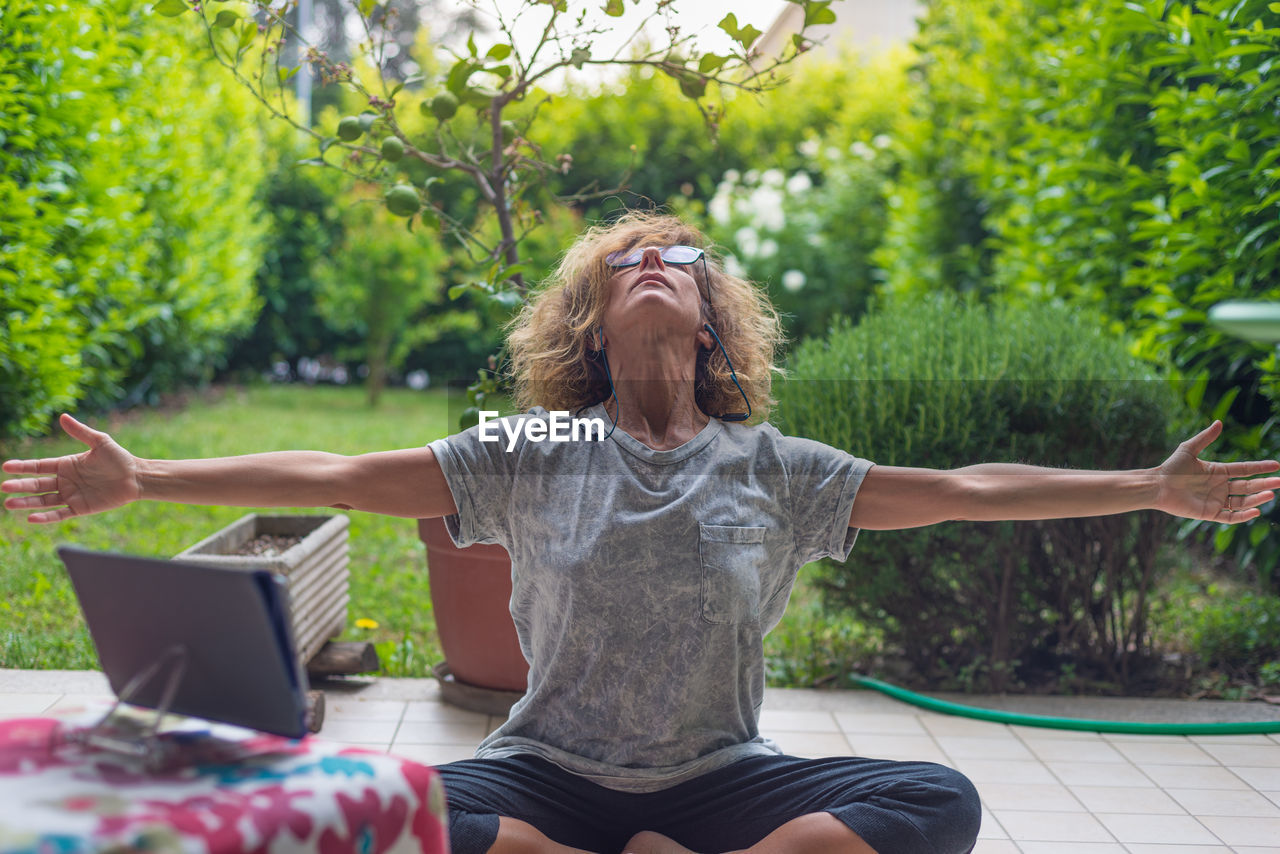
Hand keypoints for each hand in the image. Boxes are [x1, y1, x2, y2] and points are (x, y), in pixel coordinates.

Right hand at [2, 414, 140, 522]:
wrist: (136, 477)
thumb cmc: (119, 458)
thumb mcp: (100, 442)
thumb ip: (80, 432)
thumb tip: (62, 417)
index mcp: (66, 465)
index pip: (39, 466)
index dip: (23, 467)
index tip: (7, 466)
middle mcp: (65, 481)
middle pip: (37, 485)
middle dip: (21, 486)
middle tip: (4, 486)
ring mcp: (72, 495)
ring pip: (44, 501)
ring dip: (27, 503)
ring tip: (9, 503)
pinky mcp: (81, 508)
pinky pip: (60, 514)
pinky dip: (46, 517)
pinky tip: (31, 518)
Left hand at [1156, 421, 1279, 522]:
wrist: (1156, 486)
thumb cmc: (1171, 467)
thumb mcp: (1188, 449)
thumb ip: (1205, 437)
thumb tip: (1219, 422)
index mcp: (1218, 472)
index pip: (1244, 470)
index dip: (1260, 468)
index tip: (1276, 466)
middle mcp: (1220, 487)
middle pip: (1247, 486)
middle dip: (1264, 484)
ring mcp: (1215, 500)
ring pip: (1242, 502)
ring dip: (1256, 499)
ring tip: (1271, 494)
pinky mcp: (1209, 513)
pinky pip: (1229, 516)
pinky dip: (1243, 516)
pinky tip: (1255, 511)